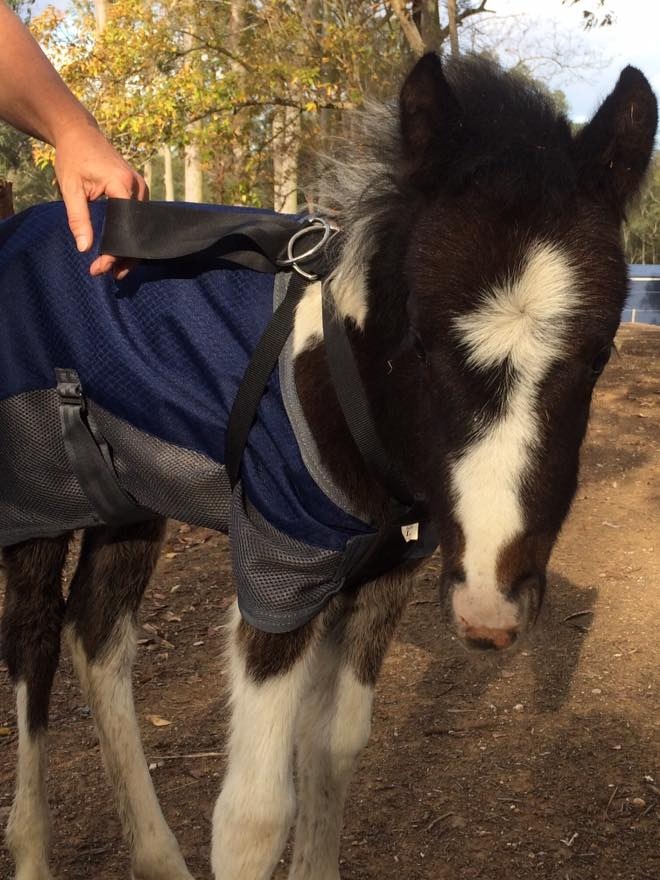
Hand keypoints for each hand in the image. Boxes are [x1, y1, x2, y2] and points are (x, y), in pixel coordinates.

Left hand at [54, 120, 147, 277]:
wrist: (79, 133)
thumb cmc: (72, 158)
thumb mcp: (70, 188)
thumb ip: (78, 219)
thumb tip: (84, 248)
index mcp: (121, 184)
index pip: (125, 227)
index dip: (115, 252)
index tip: (100, 268)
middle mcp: (138, 187)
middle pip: (138, 231)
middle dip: (126, 257)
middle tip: (112, 276)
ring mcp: (142, 189)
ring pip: (141, 228)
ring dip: (130, 249)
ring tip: (117, 270)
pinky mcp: (140, 191)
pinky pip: (139, 220)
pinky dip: (131, 236)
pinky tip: (122, 252)